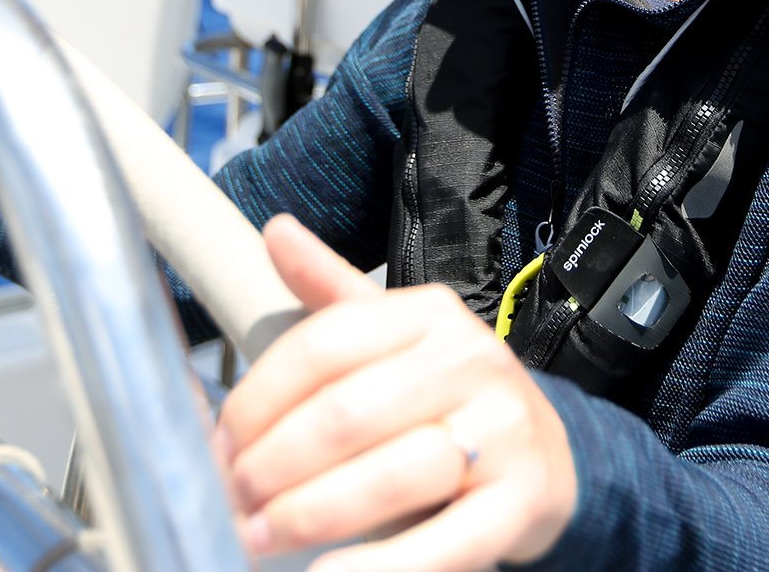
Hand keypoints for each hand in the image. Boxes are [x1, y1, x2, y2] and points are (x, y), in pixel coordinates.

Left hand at [216, 215, 576, 571]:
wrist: (549, 456)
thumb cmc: (448, 399)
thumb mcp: (395, 338)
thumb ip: (331, 294)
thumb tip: (276, 231)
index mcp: (429, 315)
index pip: (324, 345)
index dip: (257, 399)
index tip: (218, 443)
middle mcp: (471, 362)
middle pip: (348, 414)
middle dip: (273, 465)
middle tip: (232, 500)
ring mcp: (503, 433)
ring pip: (391, 476)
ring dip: (311, 515)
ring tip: (260, 537)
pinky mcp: (522, 502)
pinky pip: (444, 543)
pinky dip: (380, 567)